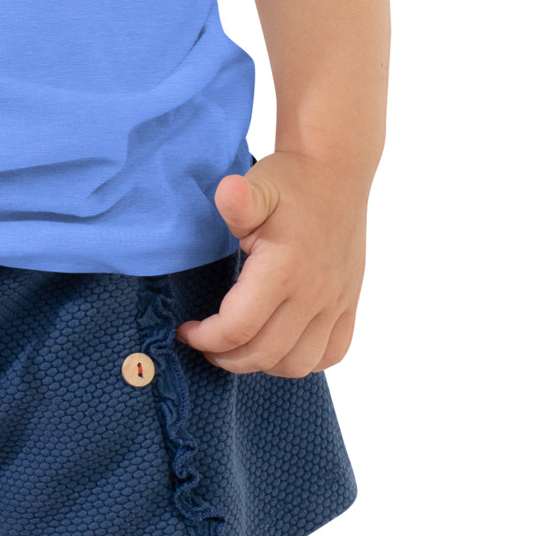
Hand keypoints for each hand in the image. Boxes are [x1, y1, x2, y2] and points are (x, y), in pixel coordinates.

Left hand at [175, 153, 367, 377]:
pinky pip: (333, 353)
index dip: (206, 338)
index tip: (187, 330)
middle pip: (264, 354)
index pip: (239, 328)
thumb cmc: (291, 180)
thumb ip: (238, 200)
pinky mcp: (349, 302)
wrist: (335, 170)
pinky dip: (304, 361)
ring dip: (263, 365)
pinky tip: (281, 346)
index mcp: (285, 268)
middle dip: (226, 357)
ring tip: (240, 348)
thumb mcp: (258, 185)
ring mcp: (336, 301)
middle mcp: (314, 292)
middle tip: (206, 344)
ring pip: (299, 363)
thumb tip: (228, 193)